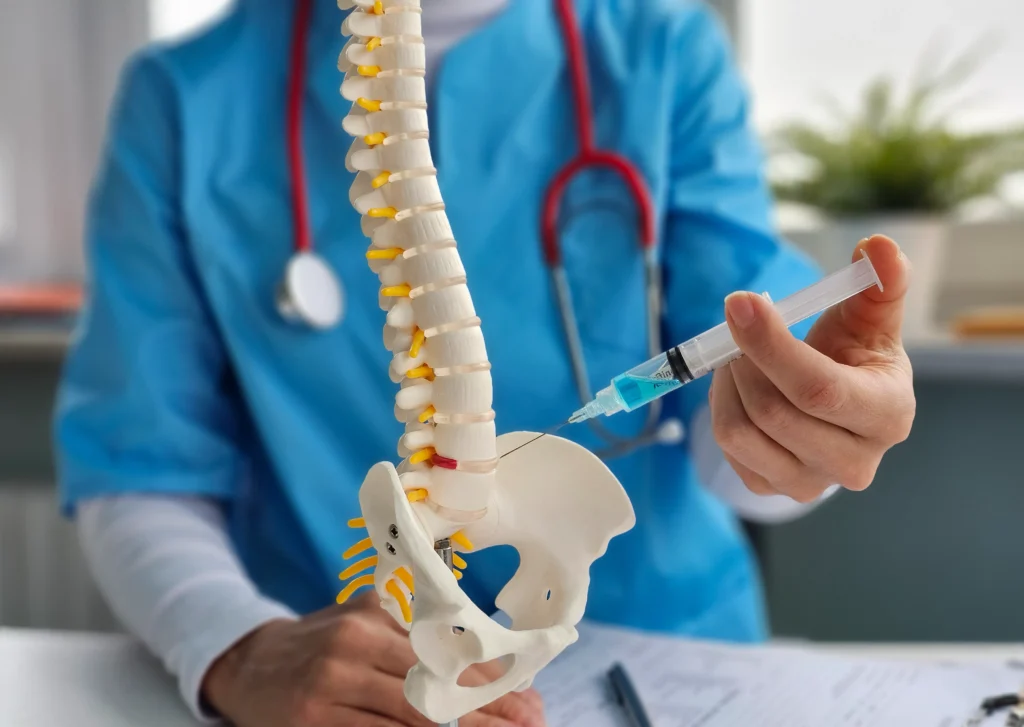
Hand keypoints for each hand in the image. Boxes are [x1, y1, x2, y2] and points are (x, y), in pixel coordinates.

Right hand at [203, 591, 546, 726]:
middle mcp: (351, 649)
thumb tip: (479, 657)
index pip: (443, 654)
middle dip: (486, 714)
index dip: (488, 680)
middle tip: (529, 724)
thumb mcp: (360, 620)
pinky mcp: (311, 721)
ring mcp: (329, 688)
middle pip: (433, 690)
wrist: (248, 664)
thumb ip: (409, 631)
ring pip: (409, 720)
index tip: (527, 699)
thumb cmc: (320, 642)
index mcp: (369, 620)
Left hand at [710, 235, 914, 503]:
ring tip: (737, 355)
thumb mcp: (871, 316)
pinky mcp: (774, 488)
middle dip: (743, 360)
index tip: (738, 303)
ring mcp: (812, 482)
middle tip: (736, 326)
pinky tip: (740, 388)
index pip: (819, 389)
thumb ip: (880, 281)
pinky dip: (722, 408)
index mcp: (887, 414)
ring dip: (727, 383)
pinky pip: (728, 448)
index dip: (771, 345)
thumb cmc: (855, 355)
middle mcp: (854, 461)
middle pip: (773, 412)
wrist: (839, 405)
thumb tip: (878, 246)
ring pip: (741, 432)